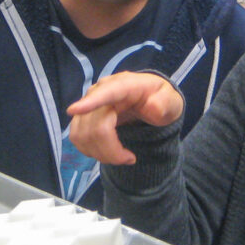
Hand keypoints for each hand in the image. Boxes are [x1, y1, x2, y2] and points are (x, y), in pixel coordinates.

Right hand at [67, 72, 183, 165]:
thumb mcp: (171, 100)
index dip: (90, 102)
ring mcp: (88, 104)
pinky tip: (108, 151)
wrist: (149, 101)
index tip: (73, 110)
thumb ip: (166, 102)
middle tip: (130, 159)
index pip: (106, 93)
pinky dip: (92, 151)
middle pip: (96, 127)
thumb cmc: (159, 99)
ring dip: (101, 153)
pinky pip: (77, 139)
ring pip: (83, 135)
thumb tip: (153, 107)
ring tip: (121, 156)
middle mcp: (100, 91)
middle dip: (112, 151)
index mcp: (124, 85)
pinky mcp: (82, 117)